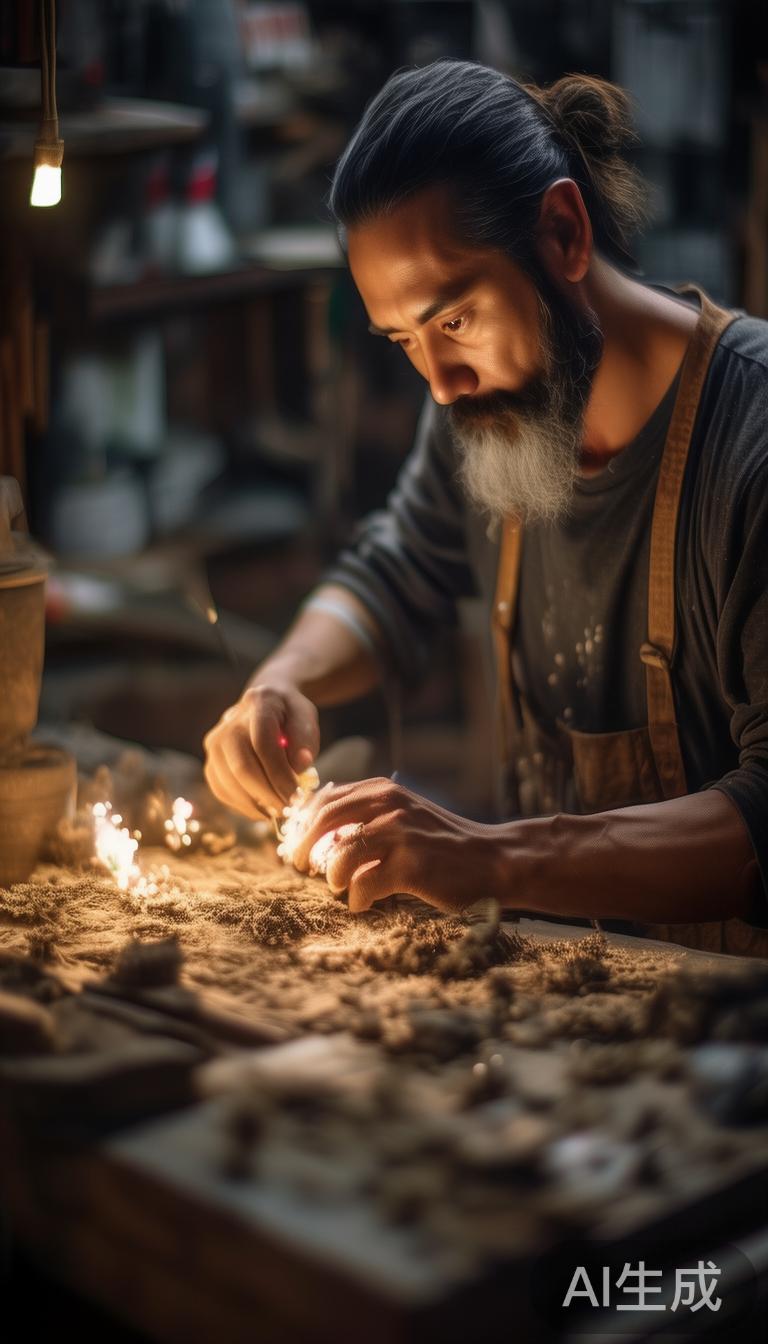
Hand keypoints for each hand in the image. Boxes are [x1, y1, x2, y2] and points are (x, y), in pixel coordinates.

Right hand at [203, 681, 319, 818]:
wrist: (264, 704)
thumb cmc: (289, 715)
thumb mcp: (306, 717)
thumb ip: (305, 739)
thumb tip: (299, 767)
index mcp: (259, 703)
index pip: (263, 744)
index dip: (280, 774)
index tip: (297, 795)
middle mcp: (230, 723)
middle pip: (242, 767)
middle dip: (268, 794)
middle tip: (289, 809)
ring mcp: (215, 743)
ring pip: (229, 783)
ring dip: (256, 804)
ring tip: (279, 811)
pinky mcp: (210, 762)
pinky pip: (221, 791)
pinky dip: (243, 806)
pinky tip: (263, 809)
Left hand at [290, 777, 504, 913]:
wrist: (492, 859)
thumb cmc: (443, 843)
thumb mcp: (405, 815)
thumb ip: (368, 816)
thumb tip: (318, 835)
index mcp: (384, 790)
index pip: (325, 799)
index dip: (303, 823)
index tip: (295, 844)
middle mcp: (390, 805)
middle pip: (324, 822)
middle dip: (305, 848)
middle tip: (303, 867)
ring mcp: (400, 834)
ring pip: (341, 857)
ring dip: (334, 878)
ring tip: (341, 887)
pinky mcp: (411, 866)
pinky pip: (364, 887)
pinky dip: (357, 900)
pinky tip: (364, 905)